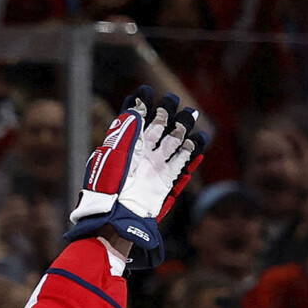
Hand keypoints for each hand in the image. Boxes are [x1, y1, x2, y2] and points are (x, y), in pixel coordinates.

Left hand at [66, 85, 206, 268]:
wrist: (116, 216)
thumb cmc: (109, 187)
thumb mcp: (114, 154)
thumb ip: (127, 130)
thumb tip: (137, 107)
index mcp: (125, 147)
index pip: (136, 120)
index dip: (141, 105)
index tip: (145, 91)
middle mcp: (141, 155)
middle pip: (157, 128)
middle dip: (165, 112)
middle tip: (172, 99)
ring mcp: (154, 167)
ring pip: (172, 142)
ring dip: (181, 128)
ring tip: (191, 114)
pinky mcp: (165, 181)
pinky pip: (181, 162)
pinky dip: (191, 150)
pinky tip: (199, 138)